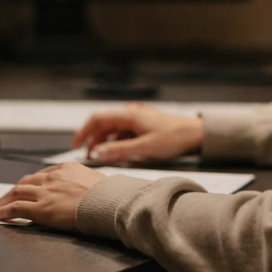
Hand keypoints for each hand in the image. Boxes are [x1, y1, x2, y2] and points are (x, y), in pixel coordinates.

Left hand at [0, 162, 104, 230]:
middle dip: (15, 189)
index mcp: (68, 168)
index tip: (28, 186)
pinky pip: (16, 208)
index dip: (32, 181)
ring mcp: (46, 192)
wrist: (108, 202)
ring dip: (5, 199)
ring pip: (18, 192)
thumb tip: (87, 190)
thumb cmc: (109, 195)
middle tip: (5, 195)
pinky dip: (4, 211)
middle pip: (27, 181)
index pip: (44, 173)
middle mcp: (54, 177)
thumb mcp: (97, 180)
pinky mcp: (41, 208)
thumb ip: (85, 182)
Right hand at [72, 101, 204, 163]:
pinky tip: (117, 154)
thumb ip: (119, 151)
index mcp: (129, 115)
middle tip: (87, 157)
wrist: (196, 134)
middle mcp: (131, 114)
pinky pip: (123, 133)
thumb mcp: (144, 148)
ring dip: (105, 142)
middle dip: (93, 139)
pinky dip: (116, 142)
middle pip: (103, 124)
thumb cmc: (173, 138)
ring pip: (113, 129)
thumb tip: (96, 154)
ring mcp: (137, 119)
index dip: (83, 131)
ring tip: (100, 157)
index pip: (97, 118)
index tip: (74, 145)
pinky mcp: (143, 126)